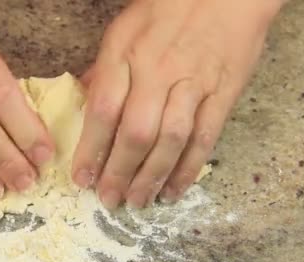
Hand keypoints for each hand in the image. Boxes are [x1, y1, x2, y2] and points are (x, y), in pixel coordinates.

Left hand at [73, 0, 282, 207]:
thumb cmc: (167, 8)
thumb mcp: (122, 30)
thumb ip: (104, 70)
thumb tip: (84, 104)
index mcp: (126, 54)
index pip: (103, 110)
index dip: (90, 150)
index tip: (81, 179)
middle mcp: (158, 72)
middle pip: (136, 132)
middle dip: (119, 173)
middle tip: (109, 199)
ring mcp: (192, 84)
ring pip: (170, 140)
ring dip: (152, 177)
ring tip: (137, 202)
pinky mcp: (222, 94)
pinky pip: (204, 138)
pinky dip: (188, 170)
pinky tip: (173, 192)